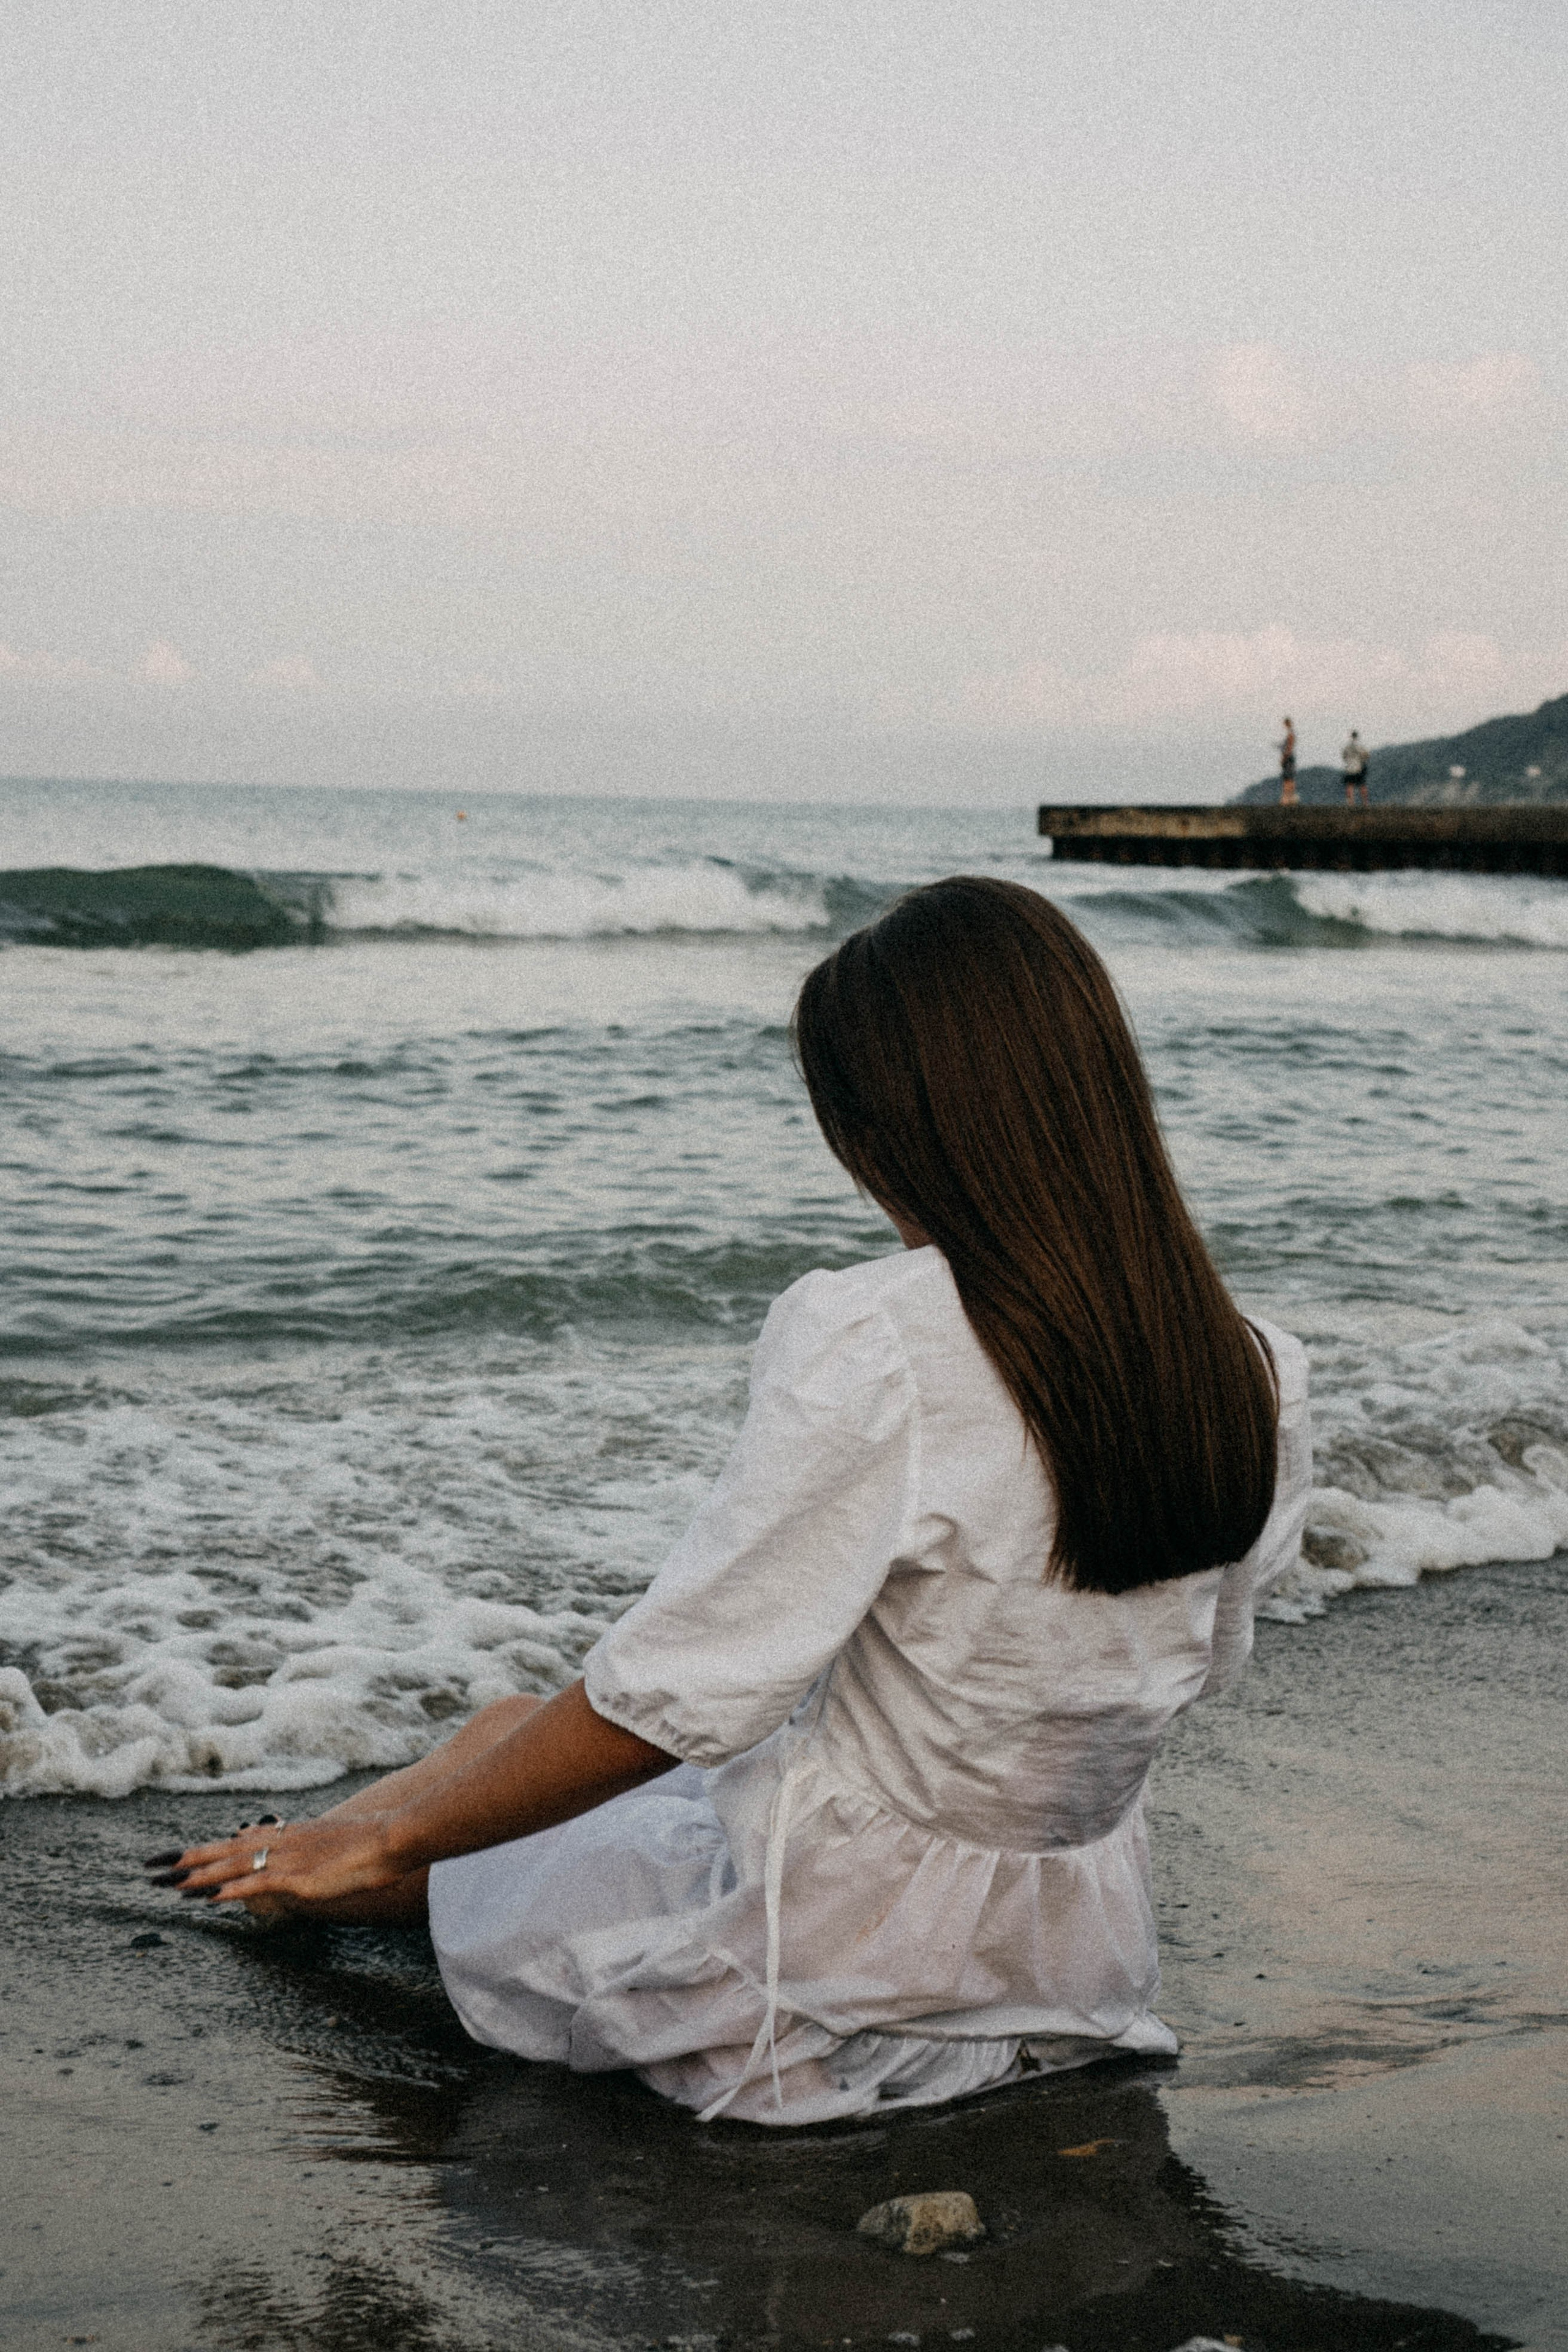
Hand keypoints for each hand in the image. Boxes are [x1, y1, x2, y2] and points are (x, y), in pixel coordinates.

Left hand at [144, 1812, 407, 1916]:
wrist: (391, 1836)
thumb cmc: (368, 1843)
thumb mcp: (328, 1843)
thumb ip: (301, 1851)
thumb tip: (285, 1857)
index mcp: (286, 1837)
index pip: (234, 1842)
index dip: (203, 1849)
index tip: (175, 1856)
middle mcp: (280, 1844)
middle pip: (222, 1851)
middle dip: (184, 1860)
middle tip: (149, 1867)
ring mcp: (287, 1860)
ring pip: (231, 1866)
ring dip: (196, 1875)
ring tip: (166, 1883)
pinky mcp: (297, 1878)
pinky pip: (256, 1884)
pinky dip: (229, 1889)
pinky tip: (208, 1897)